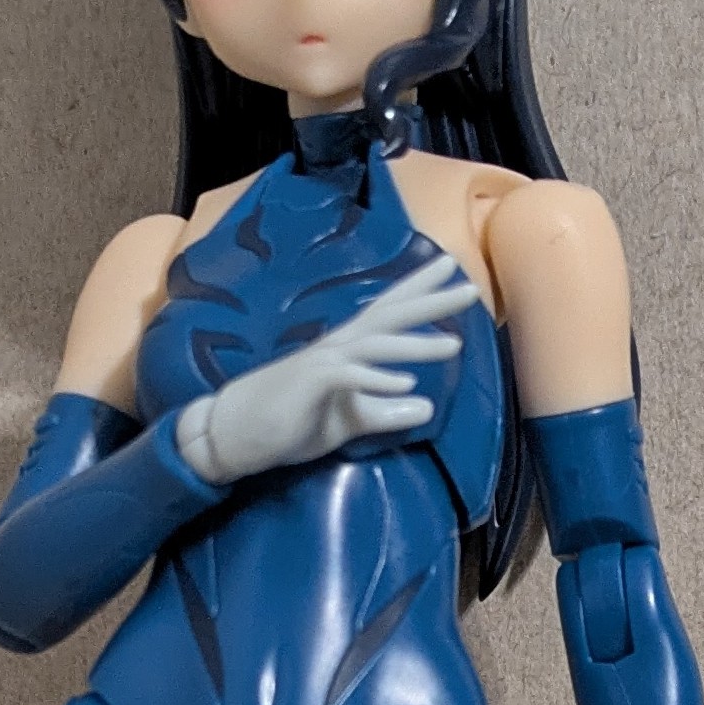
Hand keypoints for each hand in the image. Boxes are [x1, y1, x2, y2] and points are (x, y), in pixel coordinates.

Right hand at [176, 254, 480, 485]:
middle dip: (429, 299)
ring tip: (453, 344)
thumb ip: (385, 412)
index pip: (389, 312)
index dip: (421, 290)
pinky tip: (407, 385)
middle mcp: (338, 347)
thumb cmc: (290, 422)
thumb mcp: (348, 420)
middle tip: (469, 287)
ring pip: (374, 344)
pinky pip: (348, 377)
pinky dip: (378, 379)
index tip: (452, 270)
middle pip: (389, 315)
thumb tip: (426, 407)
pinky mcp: (309, 384)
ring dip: (414, 344)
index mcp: (347, 350)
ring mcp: (322, 362)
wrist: (235, 434)